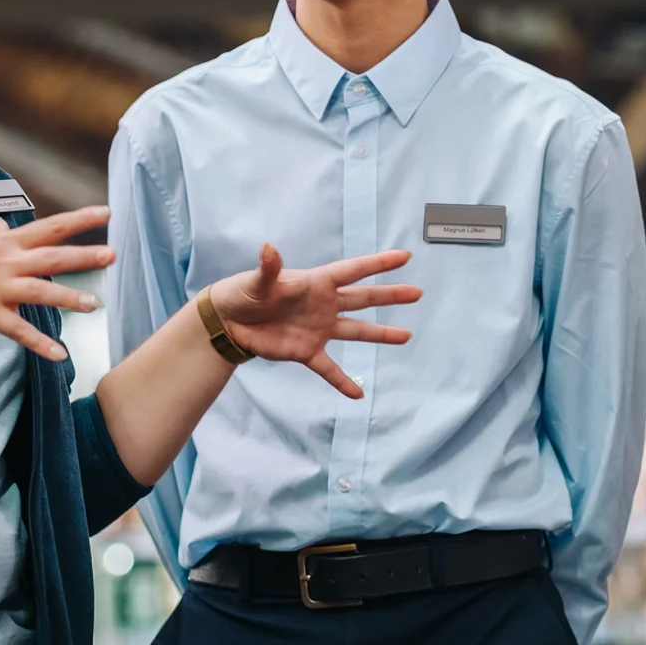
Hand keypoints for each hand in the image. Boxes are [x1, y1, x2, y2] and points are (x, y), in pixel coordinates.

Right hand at [0, 206, 114, 360]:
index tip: (107, 213)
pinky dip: (39, 343)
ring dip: (67, 298)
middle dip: (82, 256)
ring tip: (94, 304)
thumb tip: (5, 222)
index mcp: (8, 242)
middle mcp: (7, 262)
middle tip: (112, 255)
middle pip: (51, 256)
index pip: (51, 227)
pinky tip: (59, 354)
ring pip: (38, 291)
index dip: (80, 220)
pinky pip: (17, 330)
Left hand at [209, 244, 421, 397]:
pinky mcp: (307, 351)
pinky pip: (329, 369)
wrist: (229, 321)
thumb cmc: (244, 293)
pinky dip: (342, 381)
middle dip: (390, 295)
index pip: (353, 271)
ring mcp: (319, 329)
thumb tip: (268, 249)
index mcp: (317, 283)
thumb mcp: (256, 281)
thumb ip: (268, 268)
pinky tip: (357, 395)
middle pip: (364, 299)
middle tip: (416, 293)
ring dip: (380, 335)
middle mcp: (324, 305)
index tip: (404, 257)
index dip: (378, 264)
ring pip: (356, 331)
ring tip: (405, 336)